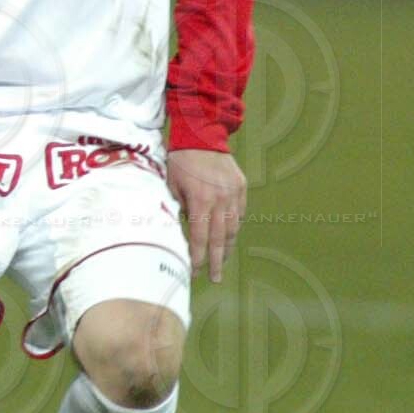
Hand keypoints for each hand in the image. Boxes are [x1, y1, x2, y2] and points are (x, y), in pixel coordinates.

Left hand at [167, 148, 246, 281]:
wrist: (201, 134)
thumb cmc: (180, 160)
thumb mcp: (172, 185)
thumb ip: (180, 208)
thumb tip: (185, 229)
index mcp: (200, 201)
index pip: (200, 237)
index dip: (198, 257)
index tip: (195, 271)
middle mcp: (220, 200)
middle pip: (220, 239)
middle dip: (217, 261)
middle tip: (215, 278)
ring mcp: (234, 193)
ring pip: (233, 227)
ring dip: (226, 246)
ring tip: (222, 260)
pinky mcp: (241, 187)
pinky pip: (239, 212)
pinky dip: (233, 225)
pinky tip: (228, 235)